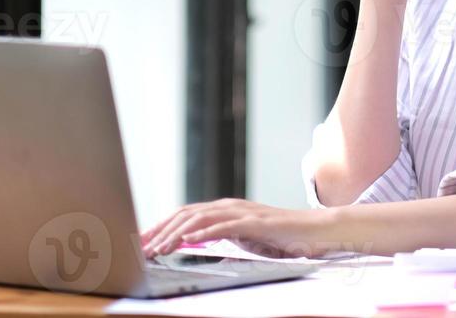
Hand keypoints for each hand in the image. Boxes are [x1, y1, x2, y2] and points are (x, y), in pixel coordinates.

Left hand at [141, 199, 339, 258]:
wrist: (312, 232)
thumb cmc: (280, 238)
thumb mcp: (245, 240)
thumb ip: (223, 239)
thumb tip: (201, 249)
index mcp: (225, 210)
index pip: (185, 215)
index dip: (162, 227)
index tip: (144, 242)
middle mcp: (229, 206)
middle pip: (186, 214)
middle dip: (161, 230)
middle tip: (143, 247)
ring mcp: (242, 212)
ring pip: (200, 219)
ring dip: (176, 234)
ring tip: (160, 248)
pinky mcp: (255, 222)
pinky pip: (225, 226)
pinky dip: (205, 233)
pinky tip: (190, 242)